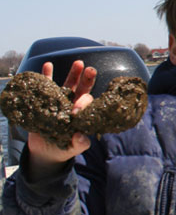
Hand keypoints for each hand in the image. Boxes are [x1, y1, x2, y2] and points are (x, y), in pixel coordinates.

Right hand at [27, 61, 95, 176]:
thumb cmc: (63, 149)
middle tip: (91, 69)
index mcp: (83, 115)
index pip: (87, 104)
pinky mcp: (46, 100)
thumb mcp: (72, 149)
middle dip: (87, 79)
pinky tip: (48, 65)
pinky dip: (48, 75)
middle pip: (82, 89)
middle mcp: (73, 105)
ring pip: (69, 84)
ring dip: (73, 73)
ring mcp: (60, 101)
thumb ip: (79, 144)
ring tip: (78, 63)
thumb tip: (81, 137)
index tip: (76, 109)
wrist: (45, 151)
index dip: (84, 102)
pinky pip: (48, 85)